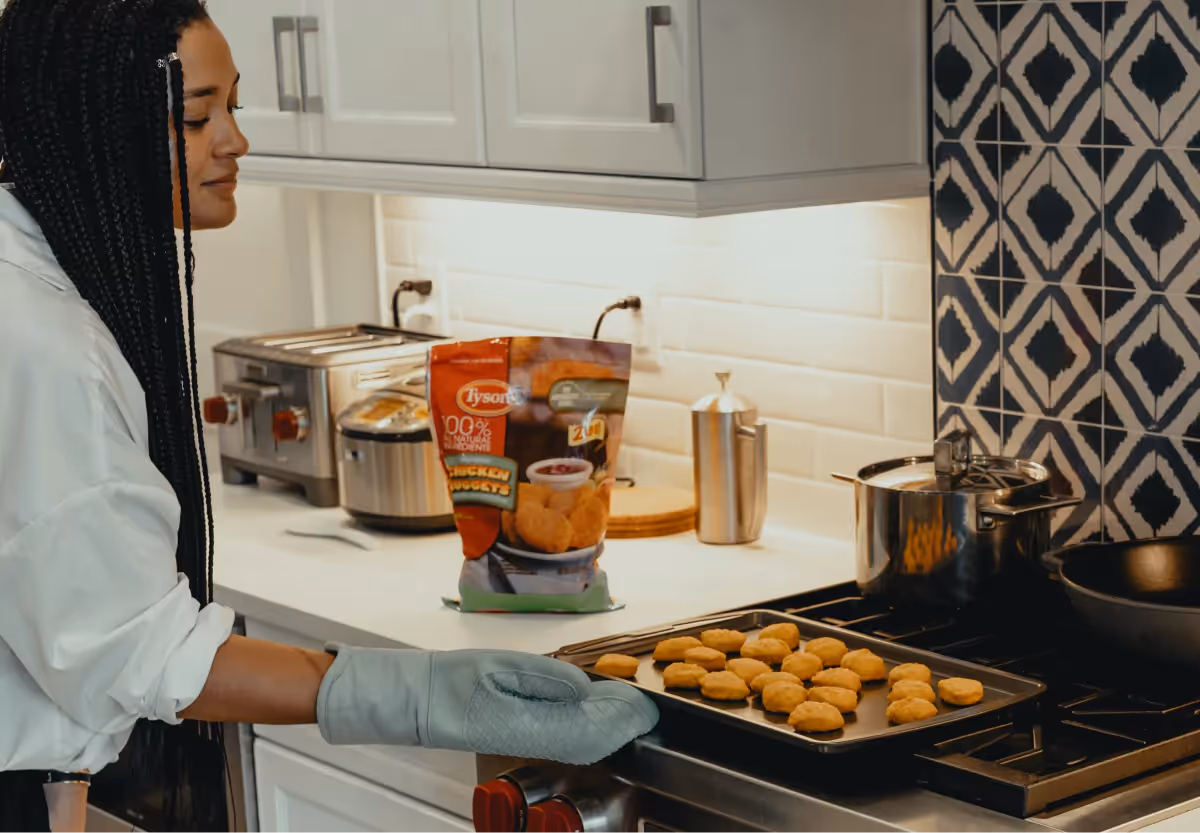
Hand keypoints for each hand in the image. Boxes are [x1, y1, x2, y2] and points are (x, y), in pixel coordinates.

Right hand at [316, 647, 657, 765]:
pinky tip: (592, 706)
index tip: (647, 705)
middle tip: (644, 703)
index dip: (625, 718)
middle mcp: (538, 740)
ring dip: (607, 723)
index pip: (595, 730)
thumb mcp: (502, 667)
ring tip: (626, 702)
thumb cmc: (454, 681)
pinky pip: (566, 734)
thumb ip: (547, 678)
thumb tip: (585, 687)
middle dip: (622, 722)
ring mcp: (531, 740)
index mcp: (535, 727)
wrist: (420, 700)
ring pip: (583, 739)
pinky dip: (587, 723)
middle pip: (595, 739)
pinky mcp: (524, 735)